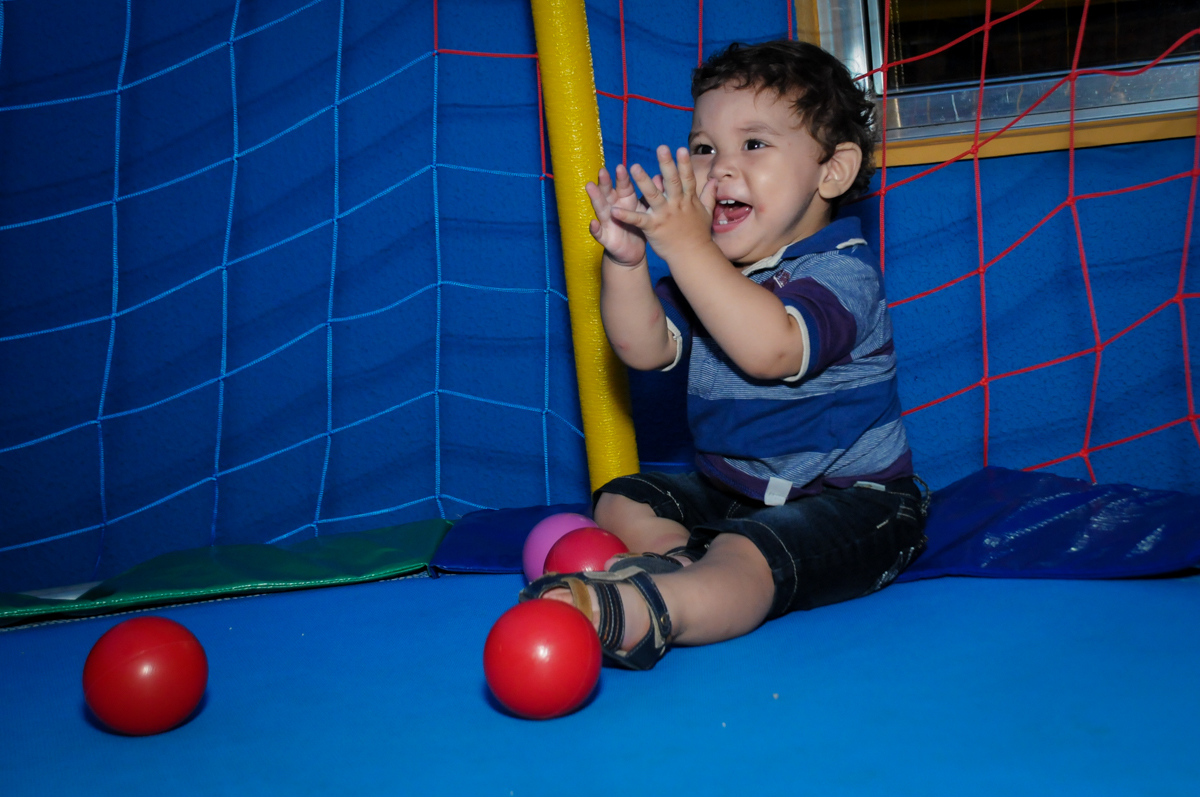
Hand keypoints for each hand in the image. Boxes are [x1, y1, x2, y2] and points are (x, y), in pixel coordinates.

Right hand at [586, 164, 653, 268]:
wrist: (633, 250)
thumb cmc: (639, 224)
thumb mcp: (645, 207)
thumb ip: (650, 193)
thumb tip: (659, 177)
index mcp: (624, 200)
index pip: (622, 186)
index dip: (621, 177)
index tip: (621, 167)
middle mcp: (613, 207)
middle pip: (608, 193)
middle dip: (605, 183)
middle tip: (602, 171)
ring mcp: (607, 222)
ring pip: (600, 208)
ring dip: (595, 198)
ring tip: (590, 186)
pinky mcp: (605, 238)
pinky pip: (599, 234)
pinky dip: (595, 229)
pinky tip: (593, 223)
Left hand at [610, 146, 716, 264]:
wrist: (693, 256)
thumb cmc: (699, 235)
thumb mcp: (707, 213)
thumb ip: (709, 195)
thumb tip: (714, 181)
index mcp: (688, 200)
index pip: (687, 179)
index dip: (684, 163)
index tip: (680, 148)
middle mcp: (676, 205)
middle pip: (672, 182)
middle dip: (667, 164)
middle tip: (661, 148)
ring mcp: (664, 216)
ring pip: (653, 195)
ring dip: (644, 181)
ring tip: (634, 167)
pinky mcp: (653, 228)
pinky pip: (638, 220)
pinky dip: (626, 215)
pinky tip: (615, 209)